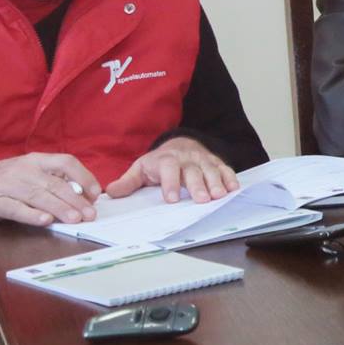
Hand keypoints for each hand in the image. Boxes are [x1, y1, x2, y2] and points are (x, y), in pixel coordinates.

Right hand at [0, 153, 100, 225]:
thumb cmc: (6, 180)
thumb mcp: (30, 172)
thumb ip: (54, 179)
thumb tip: (83, 195)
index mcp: (37, 160)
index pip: (66, 162)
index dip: (83, 176)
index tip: (95, 193)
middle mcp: (25, 170)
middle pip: (55, 184)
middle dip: (75, 200)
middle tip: (90, 214)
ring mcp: (9, 186)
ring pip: (39, 196)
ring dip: (59, 208)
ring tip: (75, 219)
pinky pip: (16, 209)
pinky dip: (31, 215)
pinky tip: (45, 221)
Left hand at [106, 138, 240, 203]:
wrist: (179, 145)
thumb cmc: (158, 163)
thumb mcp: (140, 169)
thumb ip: (127, 182)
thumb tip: (109, 193)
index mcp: (165, 160)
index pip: (168, 169)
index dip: (170, 183)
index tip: (171, 199)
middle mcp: (186, 158)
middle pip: (192, 171)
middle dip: (198, 185)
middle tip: (201, 200)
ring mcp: (202, 160)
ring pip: (210, 170)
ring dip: (216, 182)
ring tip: (219, 195)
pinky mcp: (215, 162)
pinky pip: (224, 168)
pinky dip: (230, 177)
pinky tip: (233, 188)